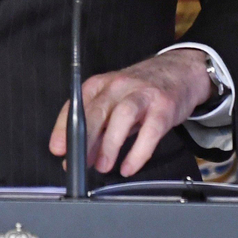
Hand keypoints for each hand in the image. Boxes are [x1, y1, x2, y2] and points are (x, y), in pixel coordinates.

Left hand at [47, 50, 212, 176]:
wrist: (180, 71)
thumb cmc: (142, 90)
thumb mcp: (115, 102)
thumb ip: (99, 127)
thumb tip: (81, 155)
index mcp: (101, 84)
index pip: (76, 104)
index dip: (64, 127)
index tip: (58, 149)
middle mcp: (119, 86)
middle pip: (97, 110)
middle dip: (85, 139)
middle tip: (77, 163)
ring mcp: (142, 94)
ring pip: (122, 115)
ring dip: (110, 144)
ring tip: (102, 166)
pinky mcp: (164, 106)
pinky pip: (151, 130)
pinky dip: (138, 151)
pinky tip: (130, 167)